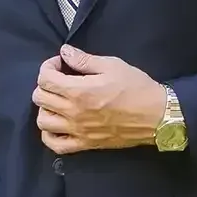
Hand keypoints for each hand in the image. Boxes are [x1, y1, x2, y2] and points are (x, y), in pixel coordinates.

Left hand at [32, 45, 166, 153]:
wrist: (157, 116)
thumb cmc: (136, 87)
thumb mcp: (111, 65)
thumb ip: (84, 59)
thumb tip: (64, 52)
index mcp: (78, 91)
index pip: (45, 78)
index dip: (49, 66)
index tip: (61, 63)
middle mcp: (73, 113)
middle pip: (39, 98)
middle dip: (46, 83)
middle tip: (61, 78)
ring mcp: (78, 131)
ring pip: (42, 121)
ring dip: (46, 107)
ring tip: (59, 100)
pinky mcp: (85, 145)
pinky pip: (56, 145)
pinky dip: (50, 135)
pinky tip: (58, 124)